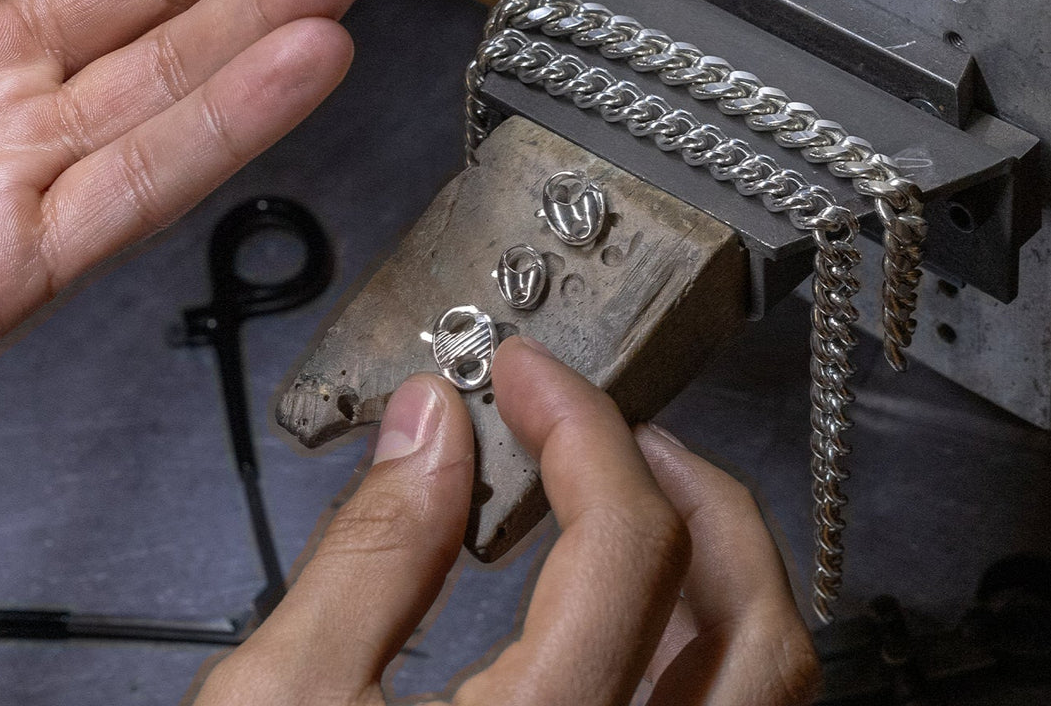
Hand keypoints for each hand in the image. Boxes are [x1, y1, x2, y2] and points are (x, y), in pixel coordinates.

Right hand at [191, 338, 819, 705]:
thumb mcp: (283, 701)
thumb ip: (369, 552)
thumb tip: (429, 428)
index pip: (624, 538)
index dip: (581, 425)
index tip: (529, 378)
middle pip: (745, 611)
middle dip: (684, 481)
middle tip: (604, 426)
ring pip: (766, 681)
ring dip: (720, 561)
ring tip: (638, 497)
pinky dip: (709, 644)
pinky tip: (642, 613)